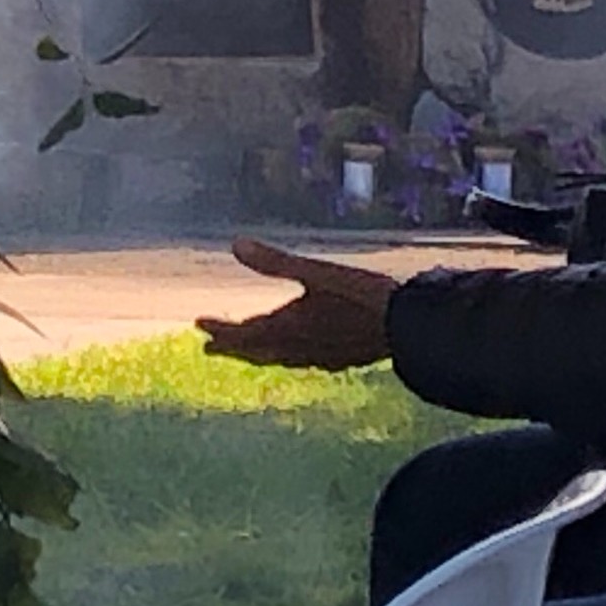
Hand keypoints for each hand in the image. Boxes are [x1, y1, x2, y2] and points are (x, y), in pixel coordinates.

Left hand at [198, 238, 398, 370]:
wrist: (406, 328)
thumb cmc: (362, 295)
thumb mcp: (317, 272)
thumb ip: (276, 261)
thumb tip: (236, 244)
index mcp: (289, 327)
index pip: (244, 332)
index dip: (220, 328)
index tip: (199, 324)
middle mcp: (299, 348)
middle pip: (257, 350)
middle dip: (233, 345)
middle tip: (209, 345)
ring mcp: (320, 358)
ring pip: (279, 359)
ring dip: (258, 353)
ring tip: (247, 351)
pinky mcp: (340, 361)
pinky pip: (302, 362)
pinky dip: (287, 357)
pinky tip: (298, 353)